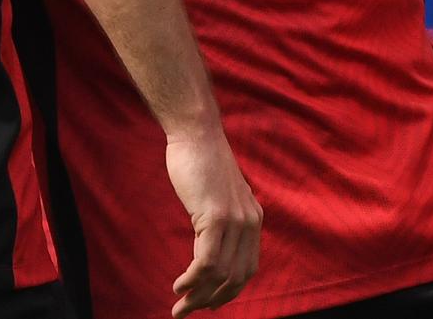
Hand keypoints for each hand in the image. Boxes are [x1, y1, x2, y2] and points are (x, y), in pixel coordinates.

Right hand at [165, 131, 261, 315]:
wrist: (196, 133)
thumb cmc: (200, 161)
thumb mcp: (218, 196)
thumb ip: (221, 220)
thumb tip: (209, 245)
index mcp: (253, 219)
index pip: (247, 269)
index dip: (228, 292)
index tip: (208, 303)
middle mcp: (250, 222)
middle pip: (236, 277)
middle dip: (212, 300)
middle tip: (188, 311)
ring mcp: (235, 220)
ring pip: (220, 274)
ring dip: (198, 296)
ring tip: (179, 306)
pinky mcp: (216, 217)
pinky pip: (206, 261)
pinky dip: (192, 280)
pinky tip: (179, 286)